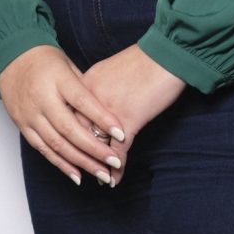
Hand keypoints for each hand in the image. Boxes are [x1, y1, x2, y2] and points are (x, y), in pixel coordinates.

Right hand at [0, 46, 128, 186]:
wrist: (11, 56)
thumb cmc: (45, 59)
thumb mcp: (68, 64)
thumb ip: (84, 88)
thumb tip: (107, 112)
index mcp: (57, 79)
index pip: (82, 102)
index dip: (102, 119)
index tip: (121, 133)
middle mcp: (42, 98)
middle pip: (70, 129)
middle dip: (94, 149)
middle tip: (114, 162)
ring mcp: (30, 113)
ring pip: (57, 144)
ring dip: (81, 162)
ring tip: (101, 173)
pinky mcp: (22, 125)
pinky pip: (42, 149)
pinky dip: (61, 164)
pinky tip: (77, 175)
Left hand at [81, 46, 185, 182]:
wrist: (164, 56)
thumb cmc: (141, 61)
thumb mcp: (110, 70)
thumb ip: (97, 88)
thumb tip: (94, 106)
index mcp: (86, 82)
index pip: (69, 114)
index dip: (69, 134)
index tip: (70, 147)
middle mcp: (91, 97)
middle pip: (77, 131)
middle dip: (79, 153)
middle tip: (82, 168)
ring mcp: (108, 110)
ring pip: (96, 144)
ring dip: (97, 164)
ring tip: (100, 177)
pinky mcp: (128, 120)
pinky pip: (118, 151)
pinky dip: (117, 167)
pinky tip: (115, 177)